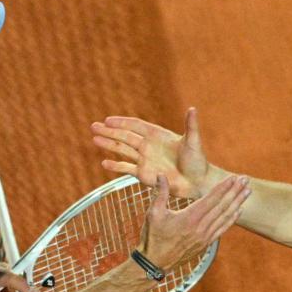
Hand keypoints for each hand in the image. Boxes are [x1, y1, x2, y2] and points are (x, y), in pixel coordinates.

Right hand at [92, 107, 211, 198]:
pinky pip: (127, 168)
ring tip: (94, 139)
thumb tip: (192, 109)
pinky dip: (116, 166)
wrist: (197, 183)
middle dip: (109, 131)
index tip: (108, 120)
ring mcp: (144, 160)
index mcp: (157, 135)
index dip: (122, 122)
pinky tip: (104, 162)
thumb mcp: (193, 142)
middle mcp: (148, 146)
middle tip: (93, 126)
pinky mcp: (144, 174)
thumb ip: (191, 126)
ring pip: (123, 150)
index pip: (135, 125)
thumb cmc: (197, 162)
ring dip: (109, 144)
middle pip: (125, 136)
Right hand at [139, 173, 249, 268]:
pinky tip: (239, 211)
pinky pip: (222, 229)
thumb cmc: (153, 237)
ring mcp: (205, 237)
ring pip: (225, 216)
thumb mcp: (154, 214)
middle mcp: (200, 227)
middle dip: (235, 191)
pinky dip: (232, 219)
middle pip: (222, 206)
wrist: (155, 263)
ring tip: (247, 191)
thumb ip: (160, 193)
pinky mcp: (205, 243)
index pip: (211, 199)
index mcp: (189, 218)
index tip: (234, 178)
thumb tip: (161, 175)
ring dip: (237, 203)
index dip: (224, 187)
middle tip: (246, 179)